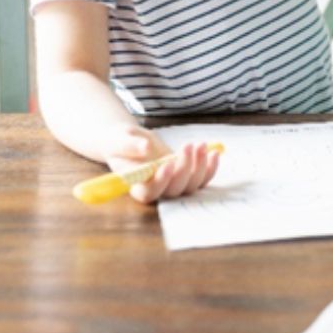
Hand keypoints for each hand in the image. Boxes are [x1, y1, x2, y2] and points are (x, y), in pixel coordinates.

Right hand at [104, 127, 220, 203]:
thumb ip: (130, 145)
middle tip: (188, 145)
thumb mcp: (119, 139)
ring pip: (190, 186)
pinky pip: (201, 179)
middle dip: (184, 168)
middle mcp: (156, 189)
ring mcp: (172, 184)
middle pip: (174, 190)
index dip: (161, 182)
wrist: (131, 140)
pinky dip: (210, 168)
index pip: (150, 193)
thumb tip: (145, 147)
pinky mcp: (184, 176)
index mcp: (136, 185)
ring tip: (200, 145)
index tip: (168, 163)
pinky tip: (214, 153)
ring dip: (199, 166)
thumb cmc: (120, 141)